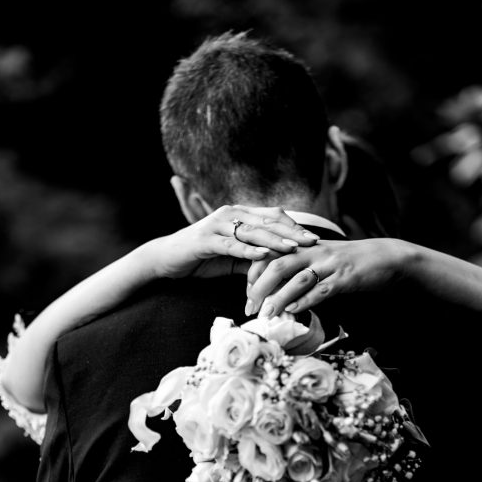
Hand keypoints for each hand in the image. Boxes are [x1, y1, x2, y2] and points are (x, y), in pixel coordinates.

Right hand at [151, 205, 318, 278]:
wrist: (167, 259)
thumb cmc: (202, 259)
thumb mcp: (234, 258)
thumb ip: (256, 258)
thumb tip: (281, 267)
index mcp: (239, 215)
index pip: (273, 216)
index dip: (294, 226)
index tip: (314, 238)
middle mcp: (230, 214)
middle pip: (268, 221)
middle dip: (292, 232)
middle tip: (313, 242)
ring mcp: (217, 225)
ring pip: (253, 231)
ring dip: (275, 240)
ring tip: (294, 248)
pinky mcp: (206, 239)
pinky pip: (232, 244)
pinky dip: (248, 250)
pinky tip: (264, 254)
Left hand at [245, 238, 406, 317]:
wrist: (386, 257)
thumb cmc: (351, 263)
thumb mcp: (322, 261)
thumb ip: (301, 271)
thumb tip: (278, 292)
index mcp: (306, 247)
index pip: (271, 255)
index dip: (255, 274)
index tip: (248, 295)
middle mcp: (315, 252)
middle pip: (278, 265)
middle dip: (259, 287)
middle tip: (250, 308)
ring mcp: (330, 264)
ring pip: (297, 279)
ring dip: (279, 298)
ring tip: (267, 314)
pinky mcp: (346, 277)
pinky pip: (322, 289)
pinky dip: (306, 301)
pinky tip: (294, 311)